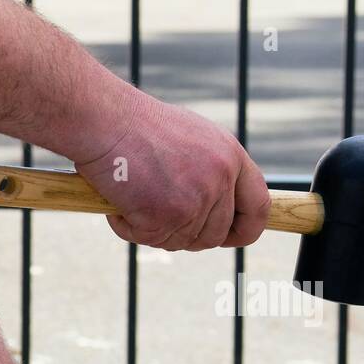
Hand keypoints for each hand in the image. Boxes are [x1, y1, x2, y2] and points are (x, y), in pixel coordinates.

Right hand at [75, 89, 269, 250]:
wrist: (106, 121)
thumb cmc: (137, 127)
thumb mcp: (192, 140)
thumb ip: (211, 170)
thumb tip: (214, 207)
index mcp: (230, 158)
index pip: (258, 207)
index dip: (244, 230)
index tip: (228, 237)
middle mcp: (219, 180)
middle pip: (214, 235)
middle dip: (187, 237)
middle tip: (158, 222)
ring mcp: (194, 201)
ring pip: (180, 242)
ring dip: (153, 230)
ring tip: (132, 200)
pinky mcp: (165, 217)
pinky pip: (148, 240)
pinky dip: (127, 228)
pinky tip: (117, 204)